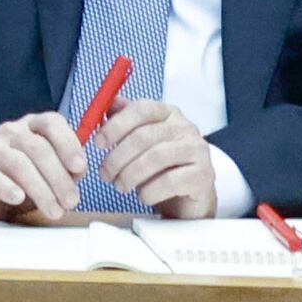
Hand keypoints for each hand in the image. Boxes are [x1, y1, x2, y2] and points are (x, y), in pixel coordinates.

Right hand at [0, 114, 91, 221]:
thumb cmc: (26, 178)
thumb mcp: (51, 170)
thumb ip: (67, 168)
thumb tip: (78, 172)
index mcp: (35, 125)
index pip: (52, 124)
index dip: (68, 145)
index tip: (80, 168)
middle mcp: (13, 130)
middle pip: (38, 149)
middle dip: (59, 178)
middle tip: (71, 202)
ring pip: (19, 163)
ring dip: (41, 190)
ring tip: (54, 211)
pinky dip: (6, 187)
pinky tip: (18, 198)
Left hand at [83, 103, 224, 219]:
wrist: (187, 197)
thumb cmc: (158, 166)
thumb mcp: (139, 141)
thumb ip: (123, 121)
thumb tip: (106, 103)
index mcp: (168, 113)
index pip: (141, 108)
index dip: (116, 125)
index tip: (98, 143)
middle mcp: (186, 127)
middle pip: (144, 136)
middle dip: (117, 158)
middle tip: (104, 174)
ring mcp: (198, 150)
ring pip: (155, 158)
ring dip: (130, 176)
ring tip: (120, 186)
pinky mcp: (204, 175)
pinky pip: (170, 181)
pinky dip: (150, 191)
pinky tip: (144, 196)